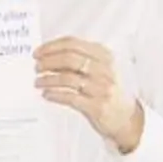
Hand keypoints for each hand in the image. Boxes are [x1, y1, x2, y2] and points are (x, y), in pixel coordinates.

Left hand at [35, 37, 143, 152]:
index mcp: (104, 56)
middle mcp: (104, 69)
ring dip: (48, 79)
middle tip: (36, 67)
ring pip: (68, 78)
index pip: (73, 44)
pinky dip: (55, 95)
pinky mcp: (97, 106)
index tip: (38, 52)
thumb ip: (78, 61)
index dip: (52, 47)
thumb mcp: (99, 70)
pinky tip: (46, 94)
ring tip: (38, 82)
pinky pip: (70, 97)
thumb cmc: (106, 90)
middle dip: (48, 62)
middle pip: (69, 58)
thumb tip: (47, 56)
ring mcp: (101, 88)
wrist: (126, 117)